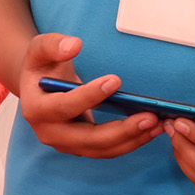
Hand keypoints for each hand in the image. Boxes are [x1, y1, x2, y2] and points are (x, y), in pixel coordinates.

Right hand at [15, 32, 156, 158]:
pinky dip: (131, 141)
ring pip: (102, 149)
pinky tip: (152, 129)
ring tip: (158, 123)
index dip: (89, 96)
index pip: (64, 107)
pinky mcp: (82, 147)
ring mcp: (66, 144)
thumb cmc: (42, 67)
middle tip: (150, 116)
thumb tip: (74, 45)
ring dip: (132, 139)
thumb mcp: (39, 49)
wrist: (39, 86)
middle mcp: (49, 132)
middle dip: (121, 130)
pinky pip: (108, 149)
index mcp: (36, 109)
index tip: (115, 80)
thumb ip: (53, 44)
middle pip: (88, 139)